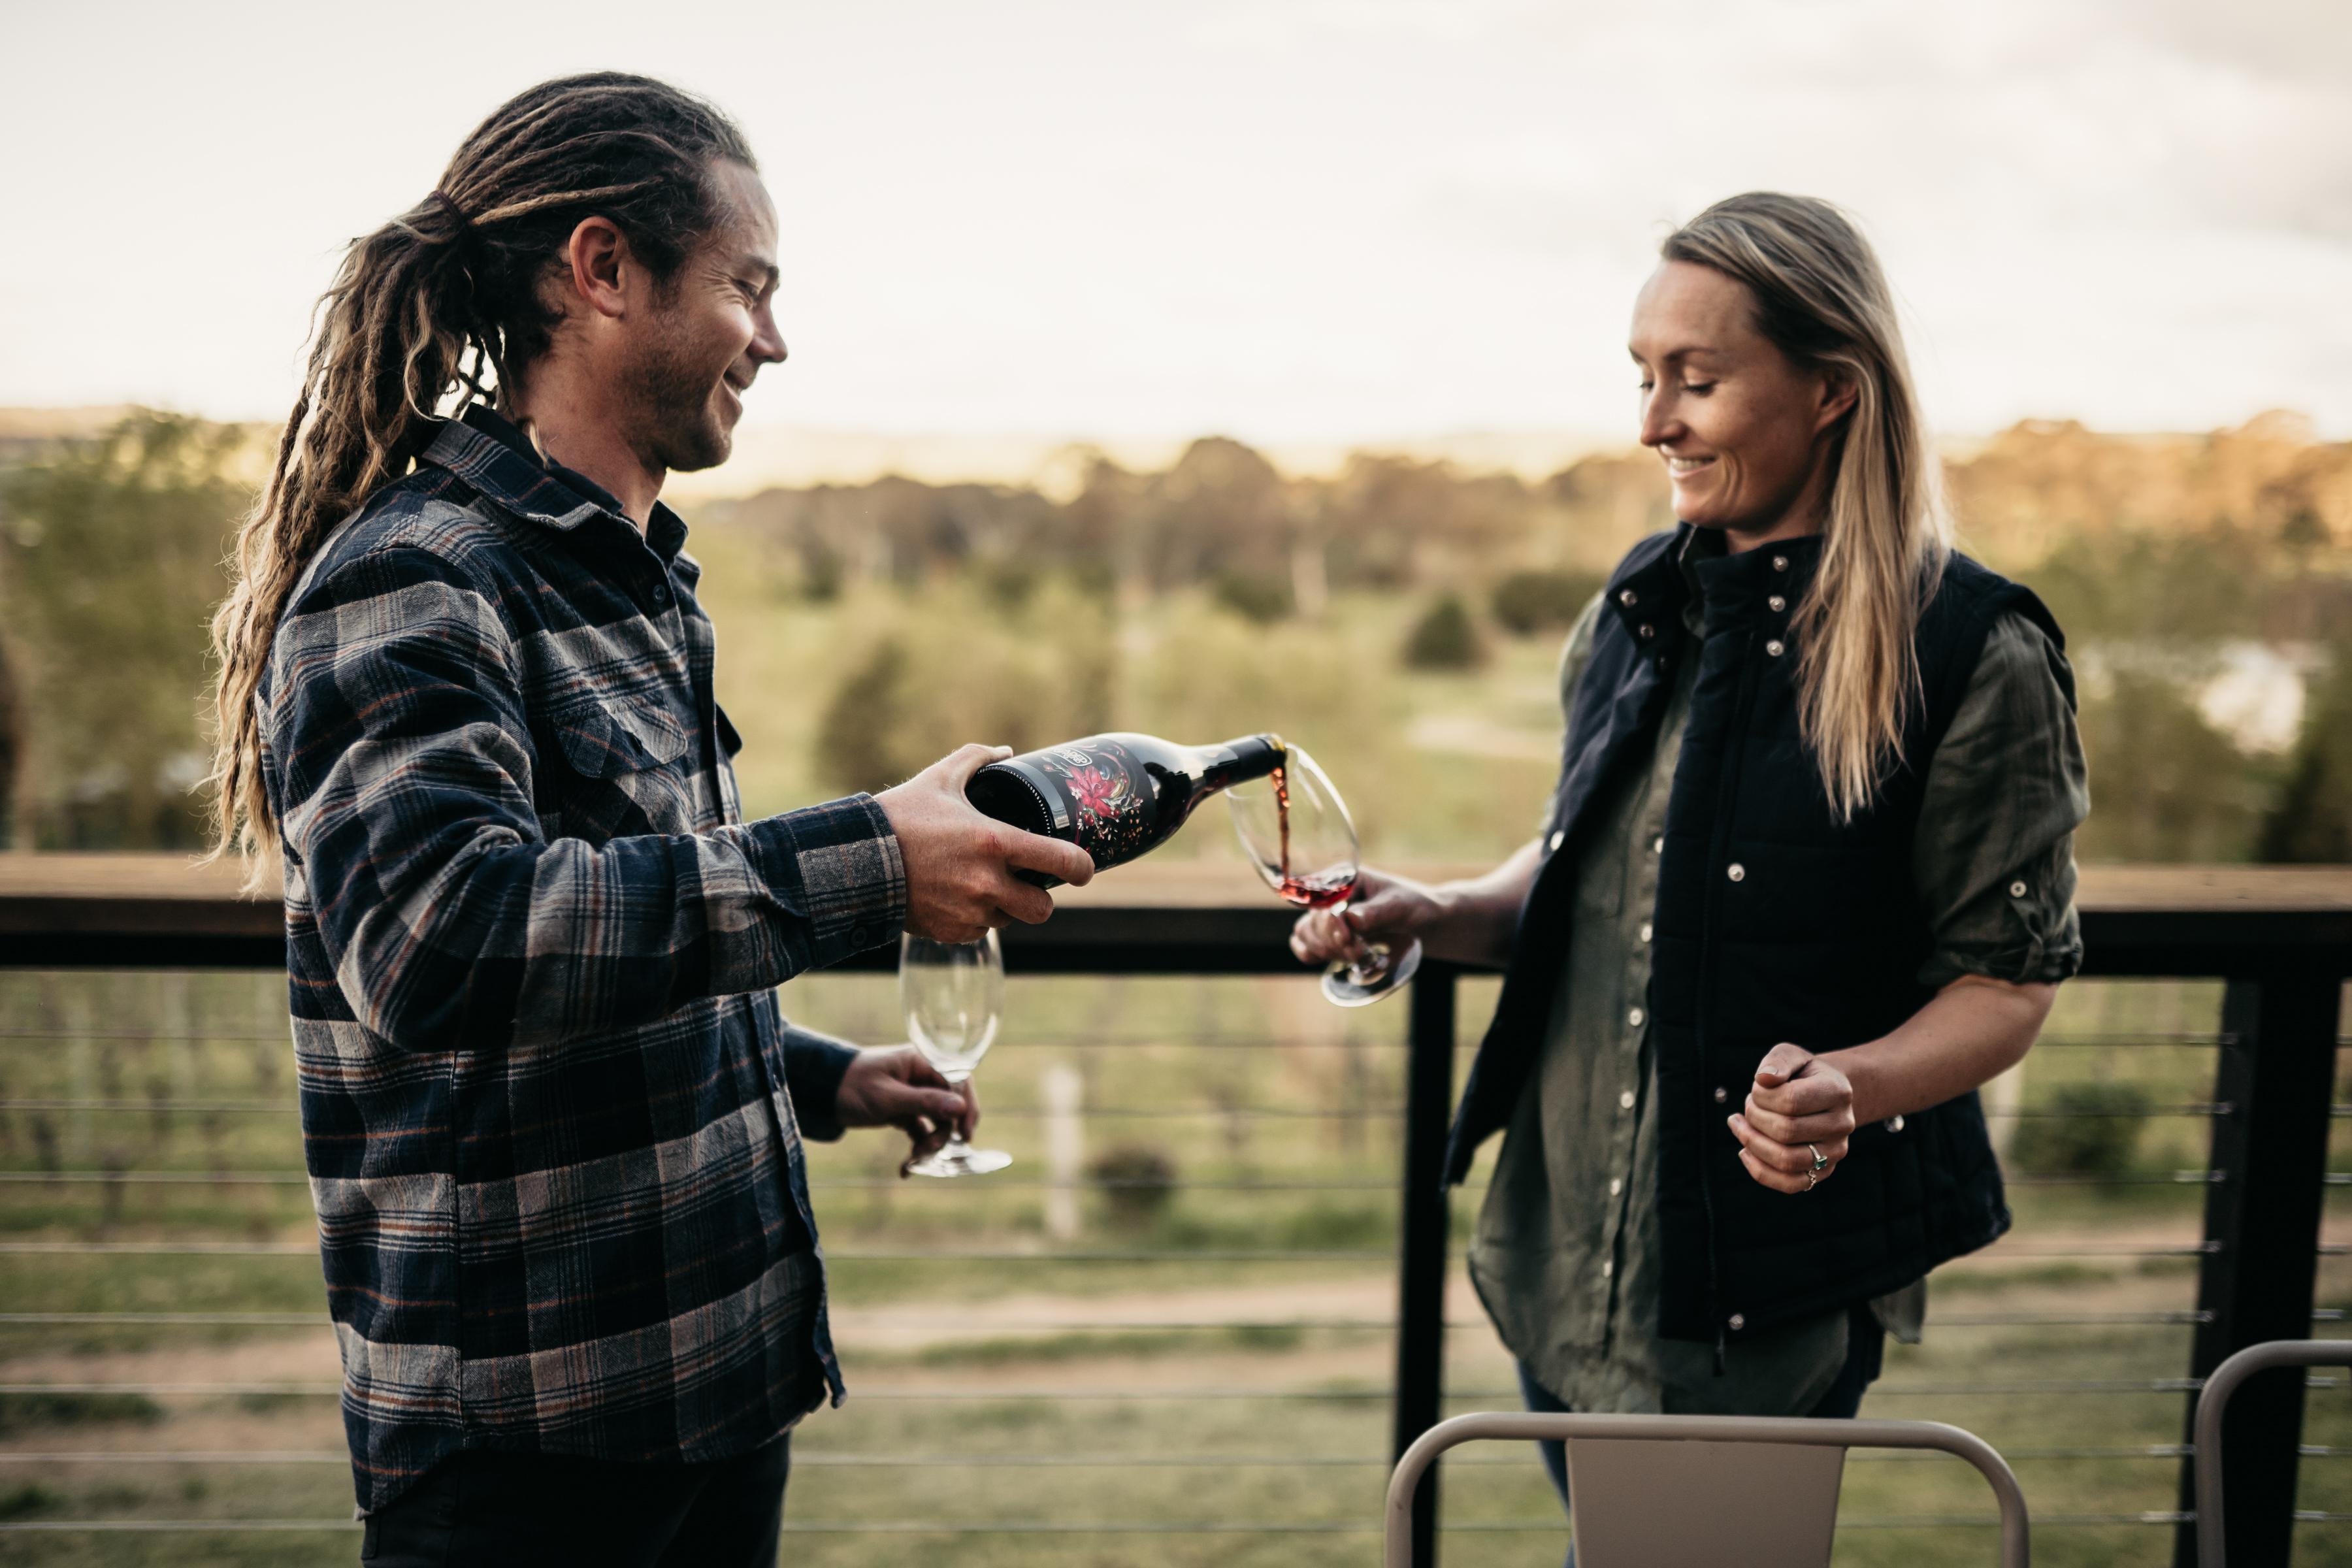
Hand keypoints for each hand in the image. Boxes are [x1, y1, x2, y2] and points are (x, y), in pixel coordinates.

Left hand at [832, 1045, 977, 1173]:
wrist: (821, 1093)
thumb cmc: (852, 1086)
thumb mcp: (888, 1097)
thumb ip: (925, 1101)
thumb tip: (960, 1108)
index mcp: (921, 1061)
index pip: (958, 1081)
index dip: (966, 1107)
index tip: (964, 1134)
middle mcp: (922, 1076)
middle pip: (950, 1104)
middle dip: (944, 1131)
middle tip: (932, 1151)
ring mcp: (913, 1094)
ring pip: (937, 1120)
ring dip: (931, 1142)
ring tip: (915, 1159)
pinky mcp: (904, 1111)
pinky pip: (921, 1130)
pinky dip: (917, 1147)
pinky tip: (907, 1168)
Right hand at [876, 744, 1094, 942]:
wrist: (856, 862)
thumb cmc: (899, 817)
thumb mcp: (939, 779)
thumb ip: (976, 759)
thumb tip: (1006, 752)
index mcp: (994, 842)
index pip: (1062, 862)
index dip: (1082, 868)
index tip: (1084, 869)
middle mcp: (988, 883)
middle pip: (1042, 908)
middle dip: (1038, 897)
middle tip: (1025, 881)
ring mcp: (970, 912)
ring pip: (1009, 920)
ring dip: (1004, 907)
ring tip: (980, 884)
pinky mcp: (951, 932)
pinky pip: (980, 931)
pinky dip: (975, 919)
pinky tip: (955, 897)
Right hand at [1289, 867, 1440, 966]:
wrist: (1425, 923)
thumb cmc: (1415, 908)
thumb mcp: (1401, 907)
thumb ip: (1377, 913)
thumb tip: (1350, 919)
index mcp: (1346, 878)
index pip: (1323, 901)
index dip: (1331, 924)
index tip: (1349, 940)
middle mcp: (1331, 894)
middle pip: (1312, 921)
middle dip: (1334, 943)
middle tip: (1361, 953)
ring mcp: (1327, 915)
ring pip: (1304, 933)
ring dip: (1326, 950)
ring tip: (1357, 956)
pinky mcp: (1328, 934)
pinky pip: (1303, 944)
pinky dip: (1313, 955)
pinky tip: (1335, 959)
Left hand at [1727, 1042, 1856, 1193]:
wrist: (1826, 1095)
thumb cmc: (1803, 1074)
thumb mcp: (1792, 1055)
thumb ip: (1778, 1061)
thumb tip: (1763, 1079)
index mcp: (1837, 1091)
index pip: (1791, 1100)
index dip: (1761, 1095)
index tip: (1756, 1089)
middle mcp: (1841, 1125)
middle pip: (1786, 1132)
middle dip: (1755, 1118)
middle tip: (1749, 1105)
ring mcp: (1835, 1151)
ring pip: (1786, 1161)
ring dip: (1753, 1143)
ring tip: (1740, 1126)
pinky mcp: (1823, 1171)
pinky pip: (1790, 1184)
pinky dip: (1760, 1171)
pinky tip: (1745, 1151)